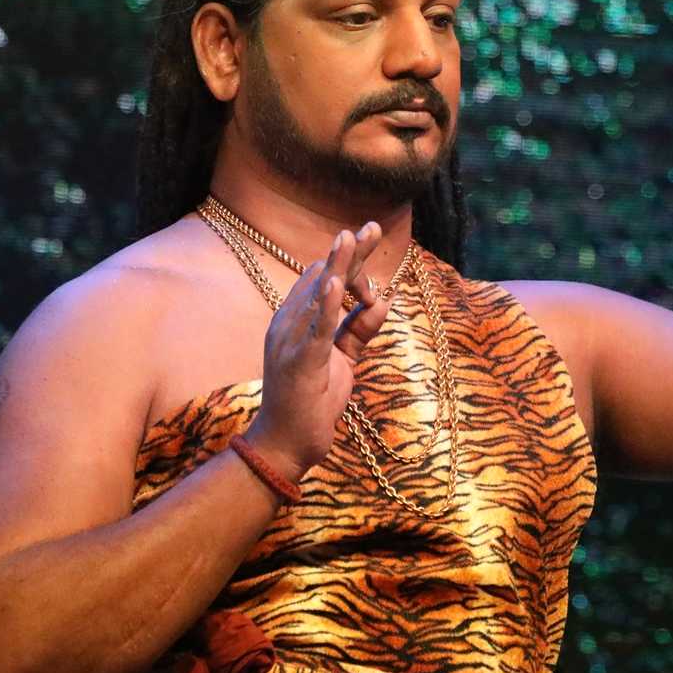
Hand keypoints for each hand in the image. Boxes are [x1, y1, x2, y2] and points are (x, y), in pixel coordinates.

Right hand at [244, 221, 397, 478]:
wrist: (287, 444)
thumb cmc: (312, 400)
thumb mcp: (343, 358)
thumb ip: (360, 328)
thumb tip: (385, 299)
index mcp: (297, 320)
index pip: (324, 278)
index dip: (352, 264)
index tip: (374, 254)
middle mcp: (288, 323)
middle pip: (322, 277)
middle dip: (349, 252)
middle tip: (373, 227)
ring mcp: (290, 342)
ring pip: (317, 296)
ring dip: (337, 266)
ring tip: (351, 238)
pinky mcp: (298, 363)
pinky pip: (315, 329)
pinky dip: (326, 305)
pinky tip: (338, 283)